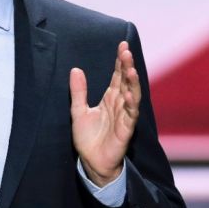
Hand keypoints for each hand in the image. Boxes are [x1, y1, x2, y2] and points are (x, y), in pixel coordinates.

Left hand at [69, 41, 141, 186]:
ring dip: (132, 83)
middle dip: (127, 66)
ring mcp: (124, 117)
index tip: (122, 45)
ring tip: (131, 69)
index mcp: (110, 98)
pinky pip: (131, 116)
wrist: (91, 162)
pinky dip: (131, 105)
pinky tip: (130, 95)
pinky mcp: (125, 130)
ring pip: (132, 96)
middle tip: (126, 51)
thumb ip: (78, 91)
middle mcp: (120, 105)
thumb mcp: (78, 111)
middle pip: (126, 82)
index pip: (117, 76)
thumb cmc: (87, 138)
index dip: (120, 61)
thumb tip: (75, 69)